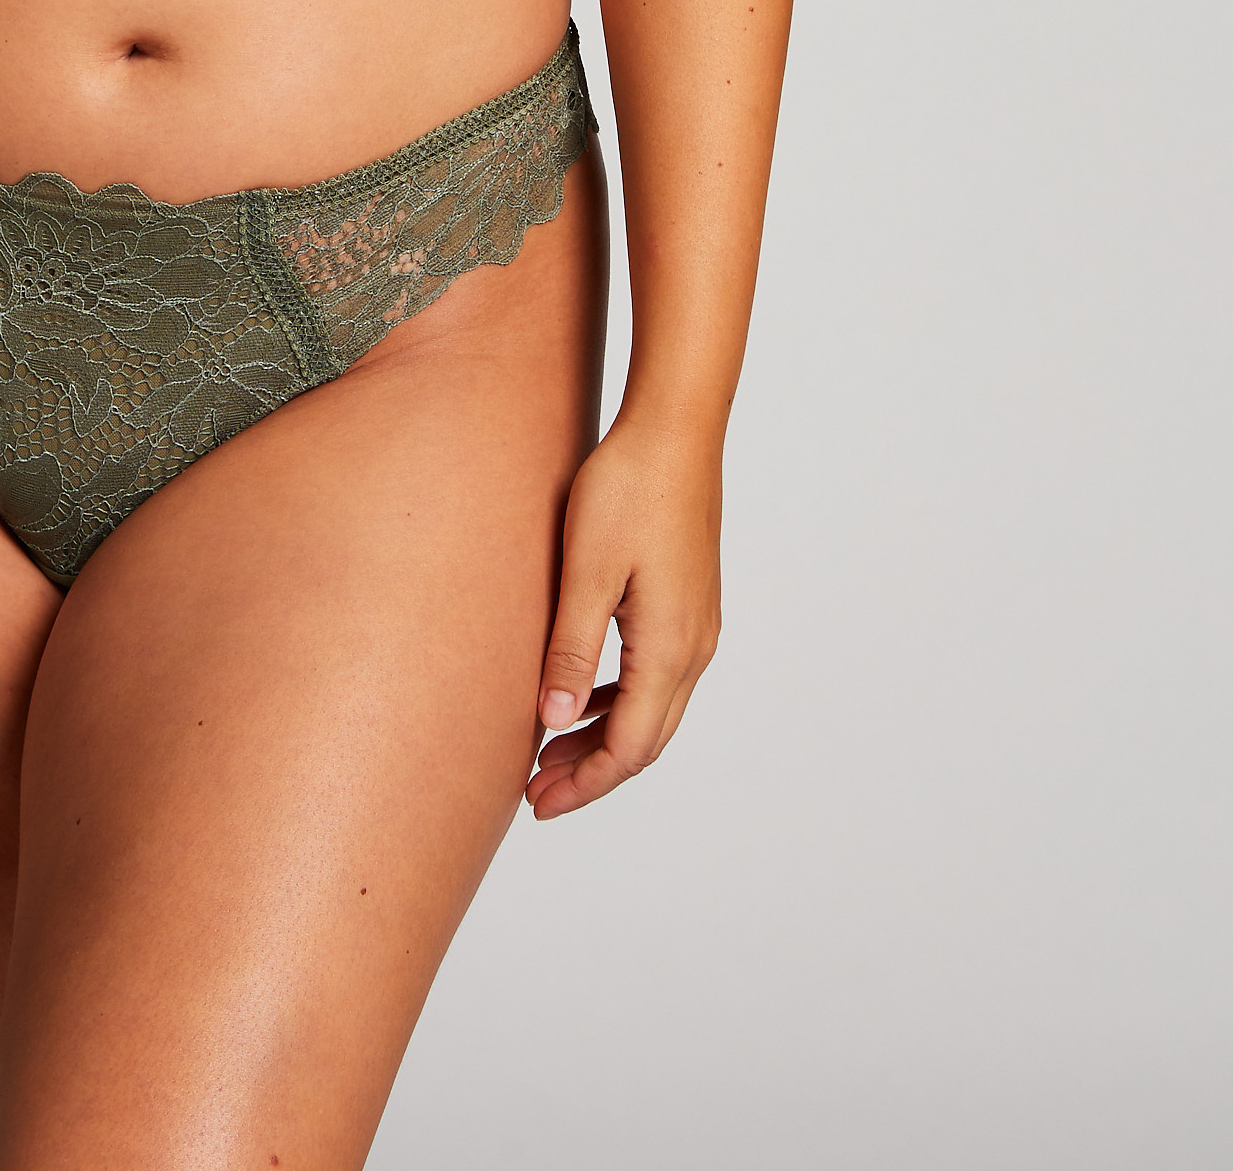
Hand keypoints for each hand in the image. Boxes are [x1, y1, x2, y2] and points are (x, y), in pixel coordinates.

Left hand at [525, 413, 722, 818]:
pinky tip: (582, 694)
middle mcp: (693, 647)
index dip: (585, 783)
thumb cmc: (629, 489)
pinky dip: (619, 699)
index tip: (538, 802)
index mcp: (669, 648)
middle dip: (592, 771)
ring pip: (653, 708)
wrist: (677, 430)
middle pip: (646, 739)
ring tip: (550, 753)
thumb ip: (572, 648)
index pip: (630, 747)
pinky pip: (657, 675)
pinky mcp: (689, 602)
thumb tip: (555, 720)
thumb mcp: (588, 570)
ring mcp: (697, 625)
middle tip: (535, 793)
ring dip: (604, 736)